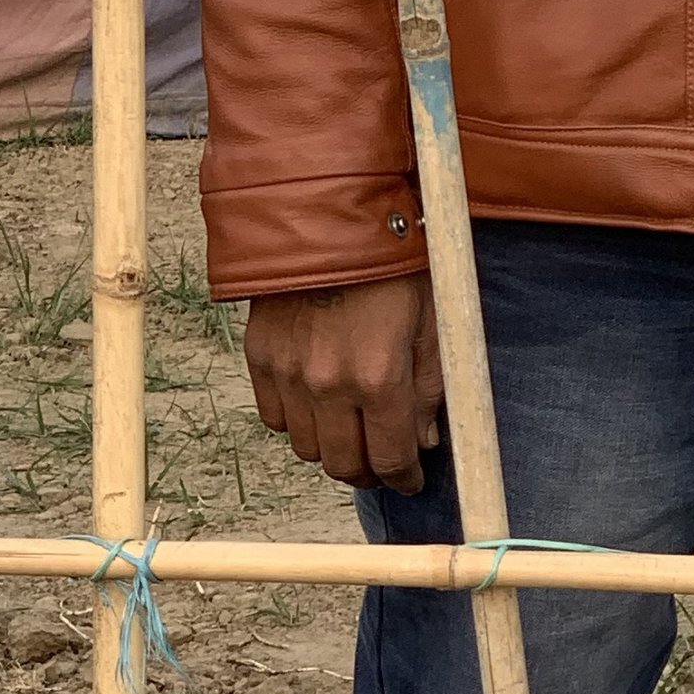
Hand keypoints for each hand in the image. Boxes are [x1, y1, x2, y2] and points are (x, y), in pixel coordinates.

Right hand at [244, 278, 443, 491]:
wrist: (328, 215)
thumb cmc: (392, 263)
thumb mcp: (432, 320)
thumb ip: (431, 387)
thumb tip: (424, 440)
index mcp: (380, 377)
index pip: (390, 458)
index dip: (404, 477)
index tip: (410, 477)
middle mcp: (330, 384)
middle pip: (344, 464)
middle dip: (369, 471)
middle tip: (382, 461)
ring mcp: (289, 373)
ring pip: (307, 449)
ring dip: (332, 448)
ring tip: (352, 429)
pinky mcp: (260, 357)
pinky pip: (276, 418)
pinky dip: (298, 421)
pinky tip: (318, 403)